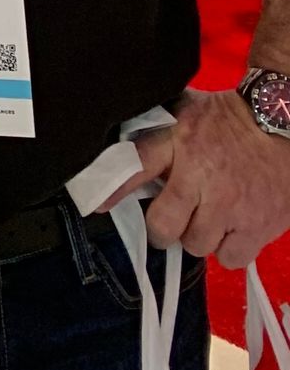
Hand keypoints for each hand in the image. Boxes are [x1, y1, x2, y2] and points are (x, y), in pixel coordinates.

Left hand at [121, 87, 289, 267]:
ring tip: (207, 217)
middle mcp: (201, 176)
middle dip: (164, 227)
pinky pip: (230, 258)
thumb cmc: (228, 118)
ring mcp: (230, 205)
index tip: (98, 204)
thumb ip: (156, 130)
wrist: (281, 121)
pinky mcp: (257, 225)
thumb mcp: (185, 111)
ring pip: (196, 245)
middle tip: (172, 218)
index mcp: (179, 141)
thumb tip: (118, 141)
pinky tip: (231, 228)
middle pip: (164, 226)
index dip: (113, 189)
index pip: (137, 165)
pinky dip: (228, 249)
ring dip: (198, 236)